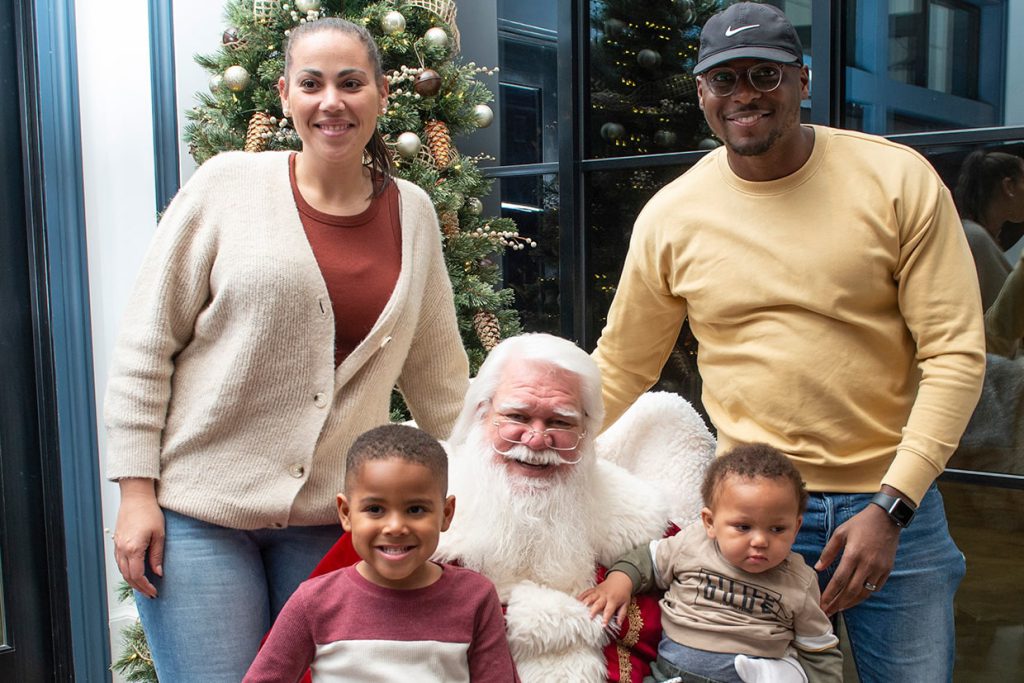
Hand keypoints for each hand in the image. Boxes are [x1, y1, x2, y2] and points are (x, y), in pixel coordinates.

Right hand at [113, 478, 164, 598]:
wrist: (136, 497)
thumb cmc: (149, 512)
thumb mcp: (159, 534)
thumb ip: (157, 555)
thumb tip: (158, 572)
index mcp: (133, 549)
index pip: (137, 576)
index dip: (146, 586)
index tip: (154, 591)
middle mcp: (122, 549)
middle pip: (127, 576)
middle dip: (139, 587)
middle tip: (150, 593)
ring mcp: (117, 545)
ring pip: (122, 570)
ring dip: (132, 580)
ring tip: (144, 586)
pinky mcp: (117, 541)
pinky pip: (120, 562)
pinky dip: (127, 570)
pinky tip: (135, 572)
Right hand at [578, 571, 633, 627]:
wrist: (621, 579)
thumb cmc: (623, 593)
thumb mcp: (626, 604)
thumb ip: (622, 614)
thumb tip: (619, 624)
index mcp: (613, 600)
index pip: (609, 610)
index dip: (606, 618)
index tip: (603, 625)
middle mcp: (605, 596)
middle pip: (598, 604)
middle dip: (593, 610)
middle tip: (589, 617)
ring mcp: (598, 592)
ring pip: (590, 597)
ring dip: (585, 603)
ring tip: (579, 609)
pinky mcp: (594, 589)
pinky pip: (587, 592)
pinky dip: (581, 596)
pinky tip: (576, 601)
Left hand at [815, 489, 901, 615]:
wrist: (886, 518)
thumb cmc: (860, 524)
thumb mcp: (840, 533)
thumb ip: (828, 552)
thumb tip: (818, 568)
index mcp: (853, 555)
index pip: (839, 580)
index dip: (829, 594)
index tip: (821, 604)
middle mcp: (867, 564)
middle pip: (851, 591)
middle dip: (838, 604)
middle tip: (828, 612)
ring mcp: (879, 569)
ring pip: (864, 593)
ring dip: (851, 603)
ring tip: (839, 608)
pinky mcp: (887, 570)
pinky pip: (875, 588)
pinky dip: (864, 595)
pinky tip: (855, 598)